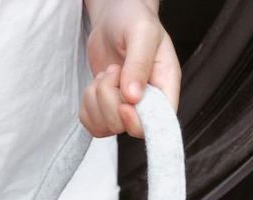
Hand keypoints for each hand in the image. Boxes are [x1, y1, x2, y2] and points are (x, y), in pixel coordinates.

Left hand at [81, 0, 180, 137]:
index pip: (157, 124)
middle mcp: (148, 103)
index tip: (124, 104)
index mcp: (165, 87)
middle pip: (124, 126)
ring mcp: (126, 110)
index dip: (137, 121)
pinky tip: (97, 84)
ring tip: (107, 74)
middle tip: (114, 70)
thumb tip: (133, 97)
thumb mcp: (142, 32)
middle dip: (109, 99)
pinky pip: (92, 124)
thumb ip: (139, 64)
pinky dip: (87, 105)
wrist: (114, 18)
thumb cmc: (133, 19)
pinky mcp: (107, 111)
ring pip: (105, 127)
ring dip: (96, 100)